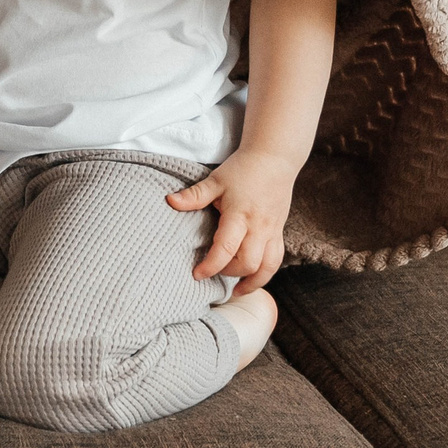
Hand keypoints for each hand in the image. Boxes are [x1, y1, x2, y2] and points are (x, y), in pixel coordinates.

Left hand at [170, 148, 298, 292]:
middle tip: (212, 272)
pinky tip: (252, 279)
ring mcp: (272, 232)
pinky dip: (264, 274)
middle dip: (228, 273)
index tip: (197, 274)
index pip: (226, 249)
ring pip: (266, 267)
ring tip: (234, 289)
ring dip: (251, 282)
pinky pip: (276, 261)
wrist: (275, 158)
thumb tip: (169, 201)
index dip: (211, 265)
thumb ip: (194, 195)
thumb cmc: (243, 169)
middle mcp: (258, 228)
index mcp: (240, 215)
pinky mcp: (279, 232)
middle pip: (247, 263)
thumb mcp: (216, 180)